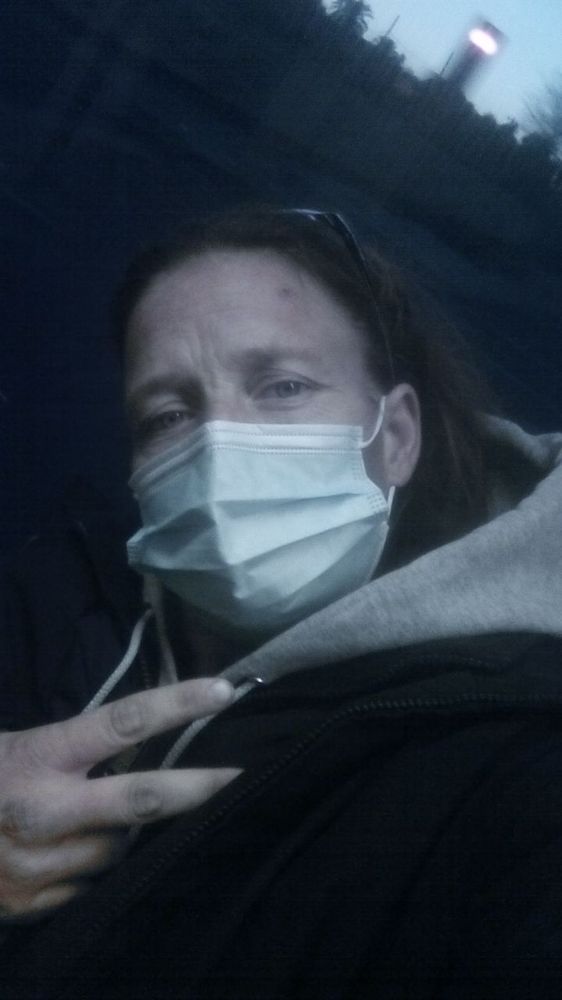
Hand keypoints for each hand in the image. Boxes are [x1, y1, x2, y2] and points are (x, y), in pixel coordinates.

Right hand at [0, 677, 238, 920]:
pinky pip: (93, 885)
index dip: (178, 704)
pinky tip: (78, 853)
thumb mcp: (13, 748)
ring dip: (129, 834)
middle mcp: (42, 813)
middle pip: (142, 801)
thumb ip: (69, 750)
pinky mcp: (32, 908)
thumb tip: (135, 743)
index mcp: (36, 758)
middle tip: (241, 775)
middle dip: (199, 788)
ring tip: (102, 817)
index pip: (122, 723)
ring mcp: (37, 867)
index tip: (224, 690)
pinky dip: (98, 867)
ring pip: (121, 850)